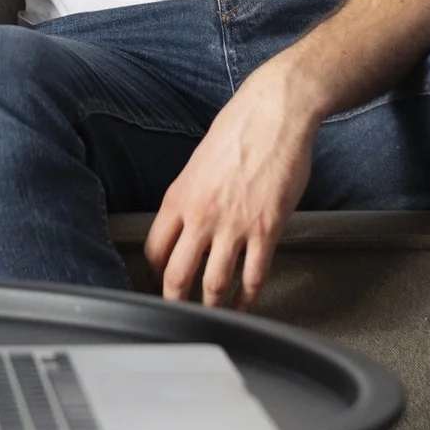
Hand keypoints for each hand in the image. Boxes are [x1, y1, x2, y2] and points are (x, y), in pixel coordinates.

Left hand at [144, 59, 318, 309]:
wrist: (274, 113)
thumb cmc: (239, 129)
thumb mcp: (199, 162)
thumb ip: (190, 195)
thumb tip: (187, 220)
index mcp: (180, 197)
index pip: (155, 249)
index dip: (155, 273)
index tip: (161, 282)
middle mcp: (201, 215)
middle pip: (177, 275)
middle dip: (175, 301)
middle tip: (179, 313)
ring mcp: (234, 226)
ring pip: (214, 283)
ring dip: (212, 306)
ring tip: (214, 316)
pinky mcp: (266, 230)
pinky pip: (253, 275)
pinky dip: (248, 297)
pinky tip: (246, 303)